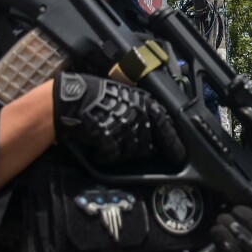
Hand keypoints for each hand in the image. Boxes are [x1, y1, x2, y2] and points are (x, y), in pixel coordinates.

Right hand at [53, 71, 185, 162]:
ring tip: (110, 144)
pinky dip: (106, 155)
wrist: (73, 98)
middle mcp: (138, 114)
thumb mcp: (126, 97)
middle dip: (141, 149)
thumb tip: (154, 128)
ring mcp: (124, 126)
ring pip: (132, 151)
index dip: (172, 143)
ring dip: (122, 152)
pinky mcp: (109, 137)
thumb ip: (141, 111)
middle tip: (128, 148)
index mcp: (144, 103)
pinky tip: (99, 150)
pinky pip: (113, 154)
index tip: (178, 155)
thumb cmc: (98, 96)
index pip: (165, 125)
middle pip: (148, 144)